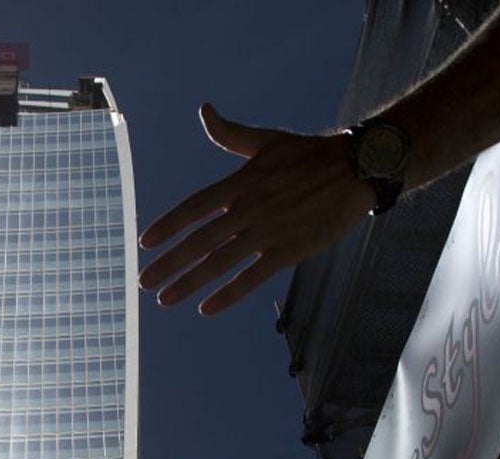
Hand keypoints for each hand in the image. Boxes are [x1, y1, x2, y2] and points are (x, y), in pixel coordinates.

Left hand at [139, 104, 375, 314]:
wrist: (356, 169)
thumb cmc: (310, 154)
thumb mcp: (266, 140)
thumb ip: (229, 133)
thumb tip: (203, 109)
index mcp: (241, 183)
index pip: (194, 207)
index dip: (168, 226)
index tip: (145, 242)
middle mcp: (249, 209)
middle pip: (200, 241)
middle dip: (169, 263)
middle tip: (143, 281)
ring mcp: (268, 232)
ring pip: (220, 262)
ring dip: (189, 282)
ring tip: (165, 299)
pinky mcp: (289, 251)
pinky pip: (252, 277)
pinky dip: (228, 294)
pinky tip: (207, 308)